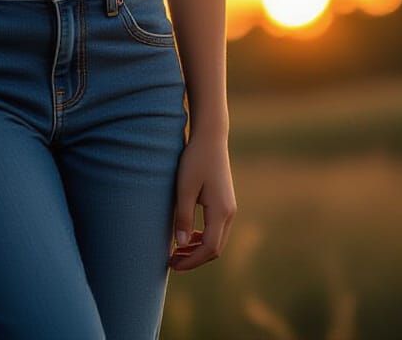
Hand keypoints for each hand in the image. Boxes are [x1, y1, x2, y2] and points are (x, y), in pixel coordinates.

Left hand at [168, 132, 236, 270]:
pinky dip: (203, 237)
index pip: (209, 248)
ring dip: (198, 249)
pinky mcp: (225, 201)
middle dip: (194, 259)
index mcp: (221, 211)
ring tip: (177, 251)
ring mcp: (229, 207)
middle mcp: (229, 212)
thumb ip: (183, 217)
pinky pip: (217, 229)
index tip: (172, 264)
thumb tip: (181, 246)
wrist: (211, 137)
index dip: (190, 261)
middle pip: (215, 248)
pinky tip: (188, 235)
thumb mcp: (184, 188)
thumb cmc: (195, 160)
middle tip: (172, 261)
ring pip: (217, 239)